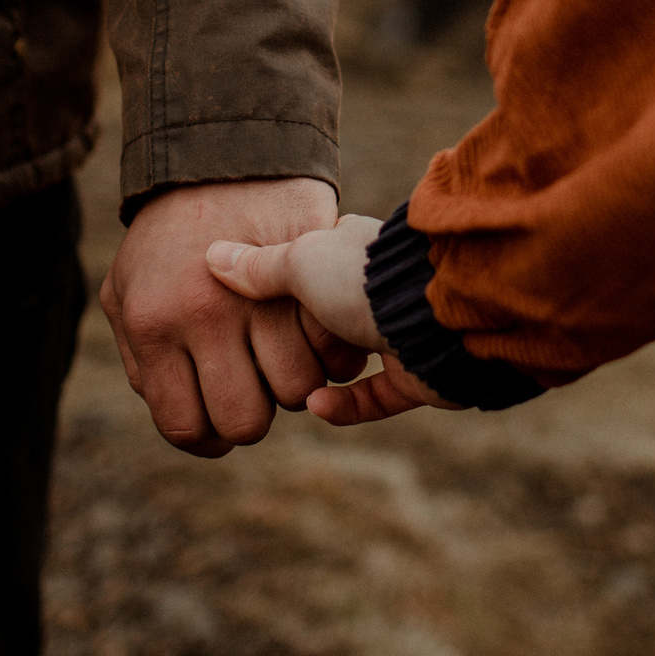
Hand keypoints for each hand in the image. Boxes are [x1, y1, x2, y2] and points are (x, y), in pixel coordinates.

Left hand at [99, 177, 367, 455]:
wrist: (218, 154)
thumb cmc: (168, 236)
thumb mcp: (126, 292)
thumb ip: (140, 360)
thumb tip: (178, 417)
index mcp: (153, 325)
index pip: (186, 426)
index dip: (208, 440)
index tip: (219, 426)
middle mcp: (203, 316)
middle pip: (247, 421)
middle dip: (253, 415)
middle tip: (253, 387)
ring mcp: (261, 293)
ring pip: (298, 390)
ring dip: (296, 384)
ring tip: (284, 356)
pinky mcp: (307, 270)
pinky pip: (335, 350)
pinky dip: (333, 356)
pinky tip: (315, 337)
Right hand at [206, 214, 458, 424]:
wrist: (440, 313)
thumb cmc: (366, 276)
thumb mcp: (300, 260)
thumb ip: (258, 266)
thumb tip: (214, 257)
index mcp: (347, 249)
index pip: (299, 268)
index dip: (269, 289)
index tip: (239, 310)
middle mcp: (371, 288)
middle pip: (319, 322)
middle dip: (290, 345)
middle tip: (256, 362)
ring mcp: (393, 332)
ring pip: (344, 363)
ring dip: (314, 380)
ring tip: (288, 389)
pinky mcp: (412, 375)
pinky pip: (371, 398)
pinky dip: (344, 406)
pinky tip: (316, 406)